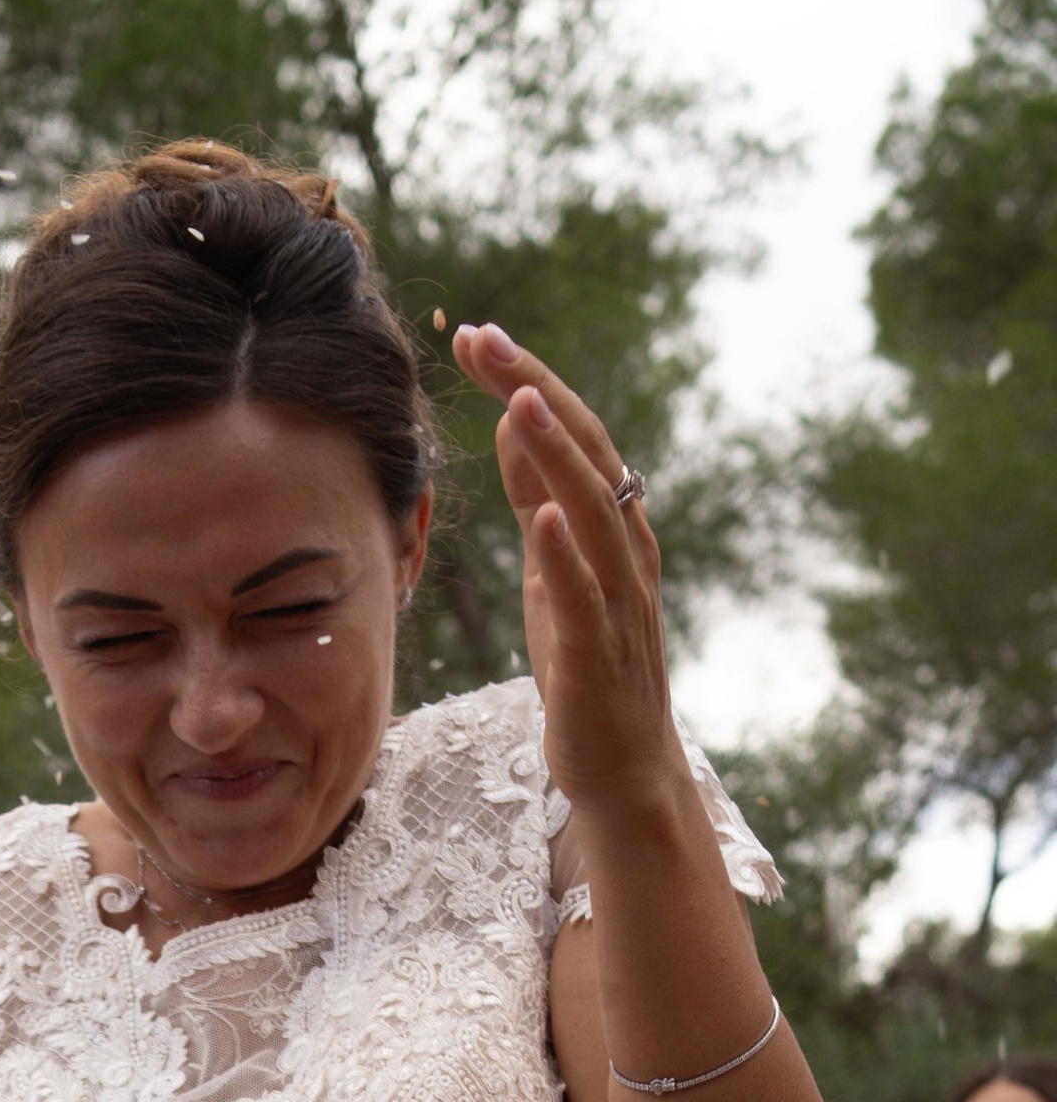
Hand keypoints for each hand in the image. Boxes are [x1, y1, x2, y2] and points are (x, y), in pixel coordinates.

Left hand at [452, 323, 675, 817]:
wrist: (623, 766)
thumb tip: (512, 423)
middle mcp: (625, 550)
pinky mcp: (598, 655)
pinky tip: (545, 517)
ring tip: (519, 401)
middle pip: (585, 452)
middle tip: (485, 338)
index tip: (476, 335)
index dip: (526, 382)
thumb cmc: (586, 665)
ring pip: (592, 512)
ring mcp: (618, 601)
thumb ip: (538, 499)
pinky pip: (587, 597)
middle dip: (535, 391)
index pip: (571, 434)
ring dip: (556, 454)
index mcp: (612, 525)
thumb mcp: (552, 570)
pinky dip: (568, 554)